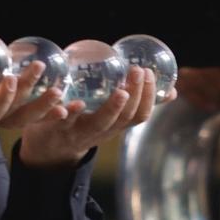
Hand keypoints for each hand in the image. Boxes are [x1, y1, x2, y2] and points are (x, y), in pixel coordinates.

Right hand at [0, 64, 65, 184]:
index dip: (3, 97)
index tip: (11, 78)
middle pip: (14, 112)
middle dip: (29, 93)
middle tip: (40, 69)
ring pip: (23, 117)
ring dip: (43, 106)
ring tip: (61, 93)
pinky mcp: (0, 120)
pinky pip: (24, 116)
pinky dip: (43, 111)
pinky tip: (60, 102)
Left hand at [18, 65, 165, 169]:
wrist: (47, 149)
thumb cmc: (85, 124)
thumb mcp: (111, 116)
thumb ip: (136, 103)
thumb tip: (172, 91)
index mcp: (115, 126)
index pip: (139, 115)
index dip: (148, 97)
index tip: (149, 72)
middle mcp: (101, 131)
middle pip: (124, 118)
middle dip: (135, 95)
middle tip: (138, 71)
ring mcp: (80, 132)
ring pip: (99, 123)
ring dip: (111, 107)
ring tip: (120, 90)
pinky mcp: (57, 129)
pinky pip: (63, 122)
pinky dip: (69, 111)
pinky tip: (74, 99)